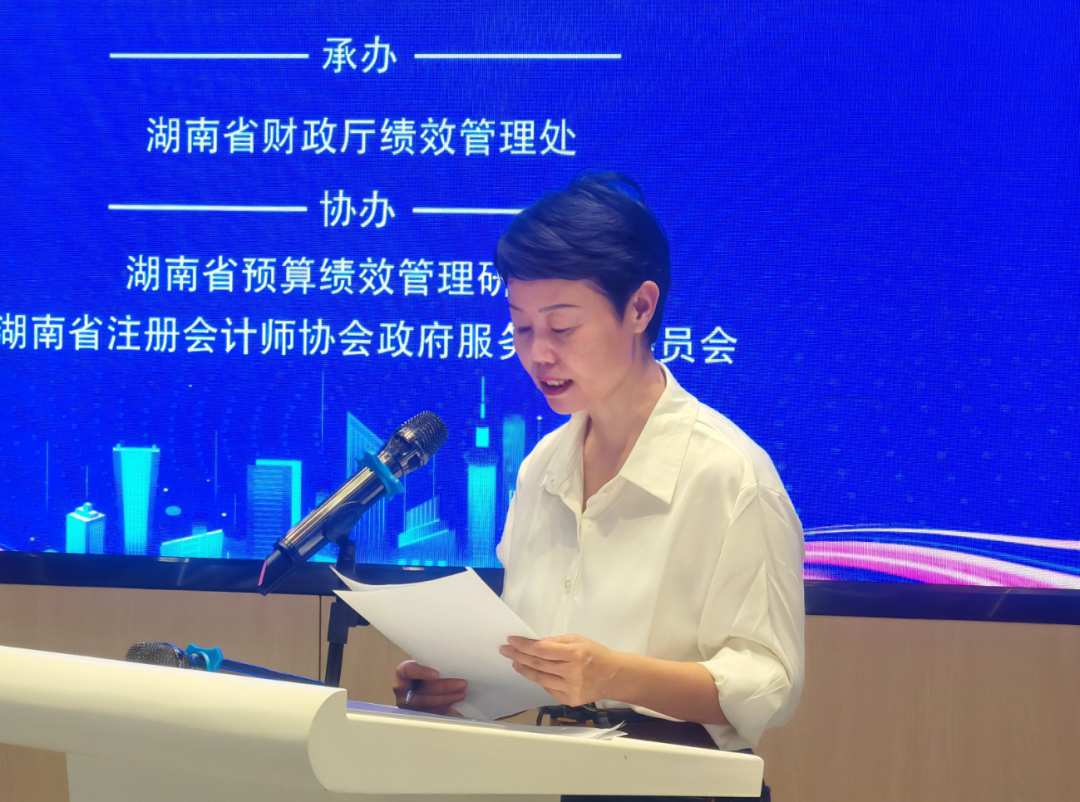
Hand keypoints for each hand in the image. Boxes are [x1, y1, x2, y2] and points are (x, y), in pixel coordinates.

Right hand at [392, 660, 466, 714]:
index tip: (436, 674)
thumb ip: (432, 664)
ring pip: (428, 704)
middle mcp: (401, 690)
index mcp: (402, 673)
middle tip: (462, 684)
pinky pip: (431, 712)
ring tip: (462, 693)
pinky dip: (444, 707)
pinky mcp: (416, 714)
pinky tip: (454, 701)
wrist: (417, 682)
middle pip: (423, 690)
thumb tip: (452, 664)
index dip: (421, 673)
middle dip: (444, 688)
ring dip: (447, 699)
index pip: (408, 671)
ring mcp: (408, 705)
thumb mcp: (424, 663)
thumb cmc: (424, 670)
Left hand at [499, 634, 623, 706]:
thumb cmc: (596, 654)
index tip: (511, 640)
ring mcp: (571, 689)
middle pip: (538, 664)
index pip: (543, 650)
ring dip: (524, 669)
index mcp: (575, 654)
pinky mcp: (570, 700)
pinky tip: (532, 672)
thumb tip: (535, 643)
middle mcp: (572, 673)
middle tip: (505, 650)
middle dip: (519, 655)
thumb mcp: (579, 640)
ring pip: (540, 679)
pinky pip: (548, 689)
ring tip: (514, 661)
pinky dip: (539, 679)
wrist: (614, 677)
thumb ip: (557, 641)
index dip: (524, 645)